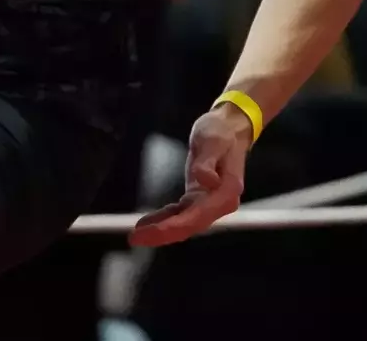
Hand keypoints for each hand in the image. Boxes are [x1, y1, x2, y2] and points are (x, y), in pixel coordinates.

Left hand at [129, 102, 253, 247]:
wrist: (231, 126)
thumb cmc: (222, 131)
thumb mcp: (213, 140)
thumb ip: (207, 162)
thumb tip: (207, 182)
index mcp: (227, 192)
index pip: (197, 216)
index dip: (173, 227)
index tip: (151, 232)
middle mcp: (221, 203)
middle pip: (190, 225)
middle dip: (163, 233)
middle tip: (135, 238)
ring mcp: (211, 202)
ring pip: (185, 223)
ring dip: (161, 229)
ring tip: (137, 234)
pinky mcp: (200, 197)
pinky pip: (182, 213)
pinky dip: (165, 219)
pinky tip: (147, 222)